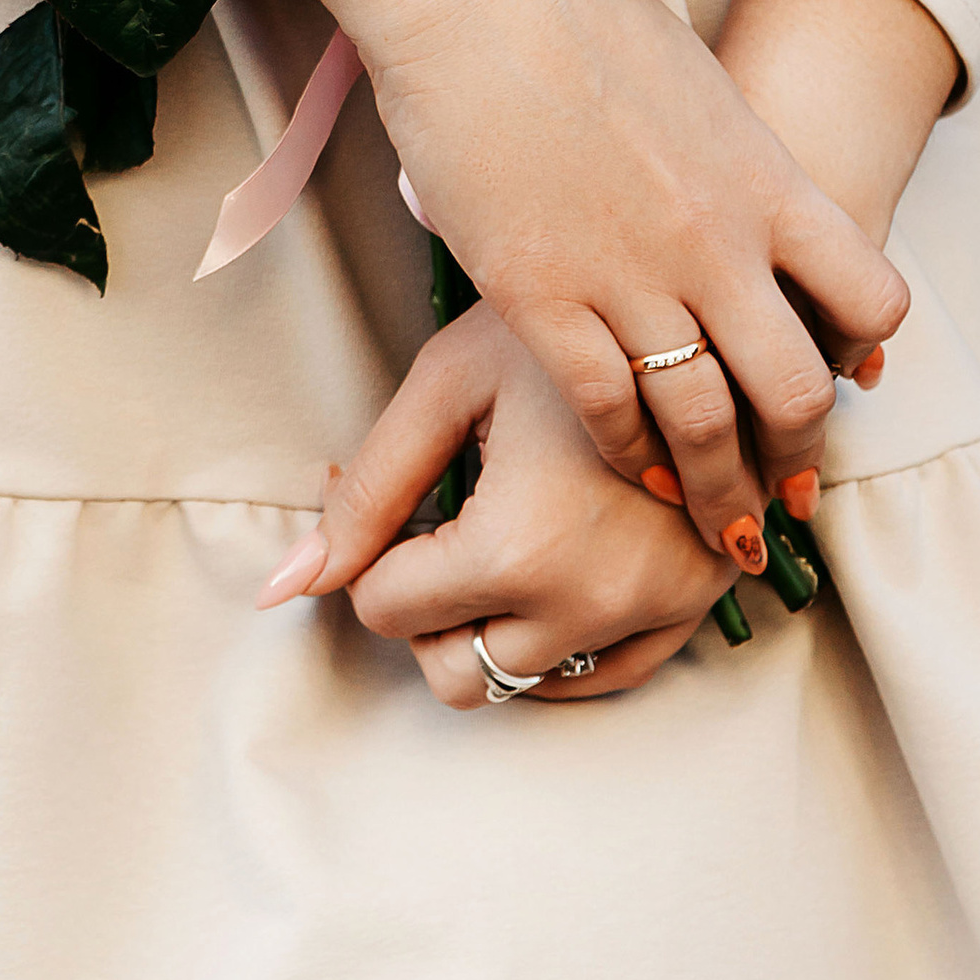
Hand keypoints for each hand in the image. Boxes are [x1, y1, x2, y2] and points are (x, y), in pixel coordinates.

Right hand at [224, 0, 907, 563]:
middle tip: (786, 500)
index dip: (864, 354)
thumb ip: (728, 157)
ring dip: (718, 492)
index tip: (844, 385)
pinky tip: (628, 470)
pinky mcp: (539, 293)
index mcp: (766, 175)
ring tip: (716, 532)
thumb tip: (748, 194)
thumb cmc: (570, 9)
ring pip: (705, 424)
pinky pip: (606, 409)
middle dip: (796, 459)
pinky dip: (627, 457)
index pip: (872, 298)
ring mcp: (631, 272)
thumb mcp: (689, 83)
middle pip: (797, 389)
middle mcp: (717, 237)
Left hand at [260, 304, 744, 702]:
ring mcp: (653, 611)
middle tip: (440, 527)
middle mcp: (590, 603)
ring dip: (490, 625)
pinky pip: (608, 675)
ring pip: (526, 681)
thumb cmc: (559, 324)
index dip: (375, 551)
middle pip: (456, 674)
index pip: (388, 609)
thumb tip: (282, 587)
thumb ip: (368, 491)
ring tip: (498, 532)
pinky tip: (551, 563)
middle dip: (426, 610)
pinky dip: (561, 640)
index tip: (405, 493)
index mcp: (519, 547)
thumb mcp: (448, 384)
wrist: (697, 299)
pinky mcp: (697, 605)